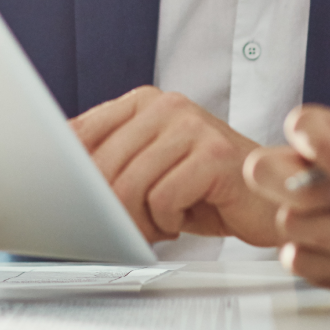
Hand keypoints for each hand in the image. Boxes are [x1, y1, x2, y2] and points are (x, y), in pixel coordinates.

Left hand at [70, 86, 277, 244]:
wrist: (272, 196)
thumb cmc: (207, 188)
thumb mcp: (151, 167)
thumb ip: (112, 162)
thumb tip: (58, 179)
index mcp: (144, 102)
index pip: (82, 132)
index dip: (68, 173)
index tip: (67, 201)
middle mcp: (167, 105)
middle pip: (103, 165)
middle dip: (108, 209)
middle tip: (126, 227)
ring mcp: (192, 126)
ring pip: (130, 184)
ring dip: (140, 220)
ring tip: (159, 224)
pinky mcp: (213, 155)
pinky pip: (164, 199)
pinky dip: (169, 222)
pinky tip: (185, 219)